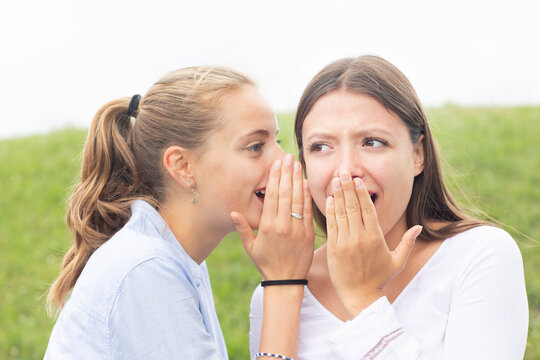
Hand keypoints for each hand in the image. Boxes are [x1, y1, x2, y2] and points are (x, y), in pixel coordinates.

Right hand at [231, 154, 314, 279]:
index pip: (272, 196)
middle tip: (289, 157)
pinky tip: (306, 183)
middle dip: (287, 173)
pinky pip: (308, 211)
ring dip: (298, 180)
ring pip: (298, 199)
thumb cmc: (266, 264)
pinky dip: (307, 196)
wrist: (286, 282)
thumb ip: (242, 228)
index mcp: (267, 226)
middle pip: (285, 193)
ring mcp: (297, 229)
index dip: (275, 178)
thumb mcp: (250, 247)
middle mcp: (283, 225)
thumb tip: (232, 211)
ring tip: (298, 165)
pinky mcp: (308, 234)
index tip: (276, 164)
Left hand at [326, 171, 422, 317]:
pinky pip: (332, 225)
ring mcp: (346, 242)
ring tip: (335, 179)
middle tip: (343, 171)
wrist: (360, 296)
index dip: (362, 192)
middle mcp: (361, 237)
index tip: (357, 179)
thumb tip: (419, 227)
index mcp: (376, 237)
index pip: (368, 209)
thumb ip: (408, 242)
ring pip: (341, 213)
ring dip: (338, 195)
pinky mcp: (334, 248)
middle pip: (354, 207)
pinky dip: (330, 211)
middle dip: (348, 188)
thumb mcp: (397, 261)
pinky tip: (329, 198)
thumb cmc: (379, 278)